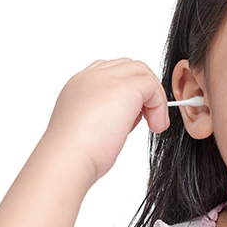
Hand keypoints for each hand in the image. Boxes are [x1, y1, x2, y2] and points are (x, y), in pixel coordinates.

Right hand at [44, 58, 169, 181]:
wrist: (67, 159)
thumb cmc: (73, 154)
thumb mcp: (86, 127)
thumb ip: (104, 113)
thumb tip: (127, 116)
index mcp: (78, 85)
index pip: (108, 72)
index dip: (125, 89)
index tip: (130, 115)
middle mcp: (89, 77)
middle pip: (128, 67)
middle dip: (142, 90)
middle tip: (146, 119)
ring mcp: (106, 79)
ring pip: (141, 71)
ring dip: (153, 96)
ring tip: (153, 123)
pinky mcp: (125, 89)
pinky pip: (152, 86)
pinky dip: (159, 104)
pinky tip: (155, 125)